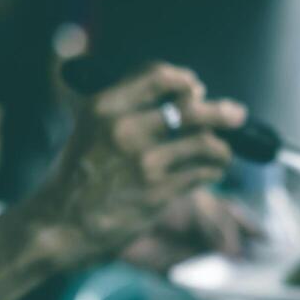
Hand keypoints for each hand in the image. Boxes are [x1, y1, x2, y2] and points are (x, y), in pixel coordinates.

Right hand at [27, 63, 246, 270]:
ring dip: (222, 147)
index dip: (184, 79)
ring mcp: (145, 162)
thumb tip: (179, 97)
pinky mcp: (159, 191)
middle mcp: (126, 129)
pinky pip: (203, 172)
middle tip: (236, 114)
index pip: (157, 75)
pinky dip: (214, 170)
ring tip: (223, 152)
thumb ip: (126, 109)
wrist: (63, 224)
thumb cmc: (79, 176)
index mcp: (105, 106)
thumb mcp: (90, 128)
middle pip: (191, 107)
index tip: (196, 88)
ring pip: (205, 142)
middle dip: (221, 111)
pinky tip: (211, 171)